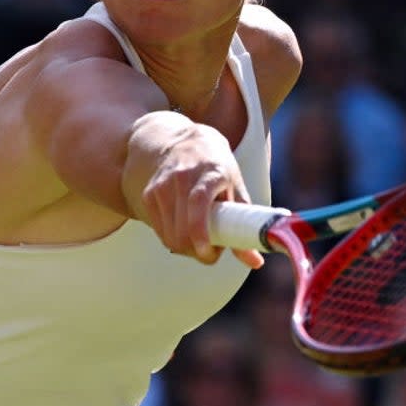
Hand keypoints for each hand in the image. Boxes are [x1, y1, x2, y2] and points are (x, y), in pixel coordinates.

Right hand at [138, 125, 263, 268]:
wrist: (185, 143)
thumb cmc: (216, 168)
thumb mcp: (235, 188)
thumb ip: (245, 223)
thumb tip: (256, 262)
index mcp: (209, 173)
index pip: (198, 203)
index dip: (200, 233)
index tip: (208, 254)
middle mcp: (181, 177)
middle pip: (181, 228)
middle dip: (198, 250)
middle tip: (212, 250)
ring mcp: (162, 185)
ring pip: (169, 235)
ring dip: (186, 248)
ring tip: (200, 239)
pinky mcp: (149, 194)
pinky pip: (160, 231)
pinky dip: (173, 239)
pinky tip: (185, 230)